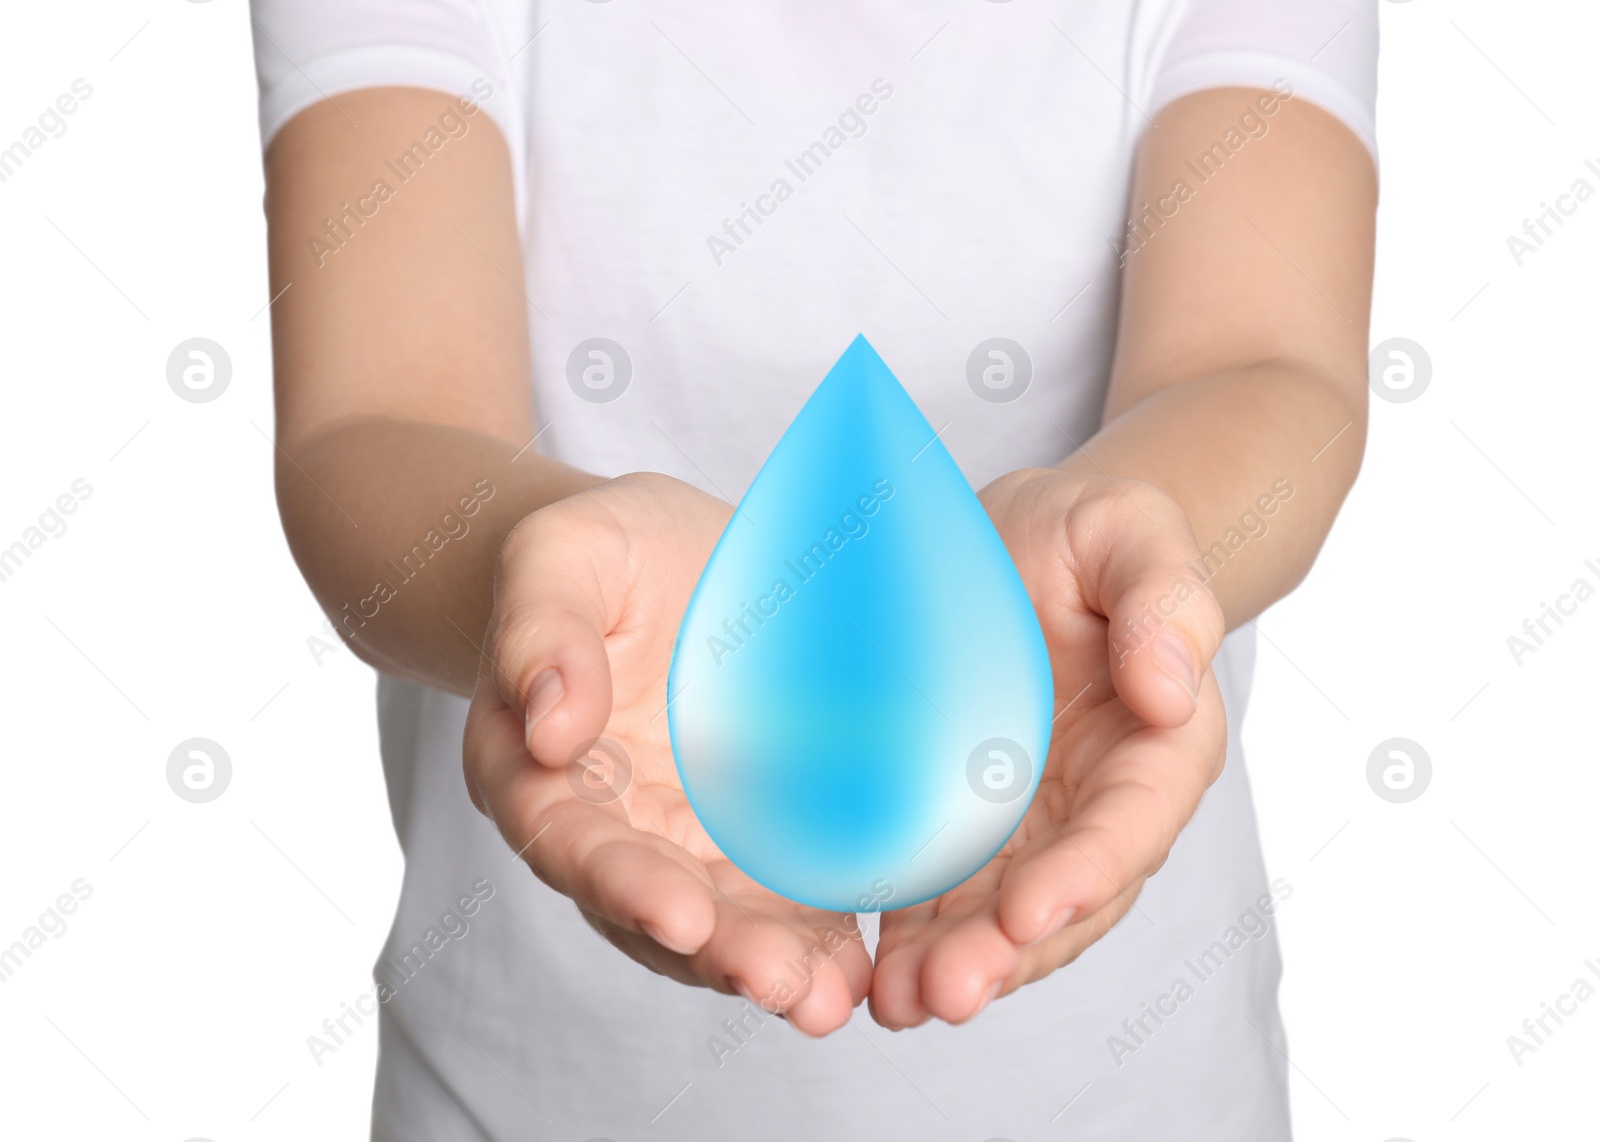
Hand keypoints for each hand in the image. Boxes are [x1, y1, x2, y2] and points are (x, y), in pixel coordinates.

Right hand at [463, 473, 871, 1033]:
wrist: (664, 558)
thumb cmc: (597, 556)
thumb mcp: (560, 558)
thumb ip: (542, 631)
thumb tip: (551, 727)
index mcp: (541, 773)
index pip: (573, 844)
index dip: (623, 886)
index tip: (679, 917)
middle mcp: (613, 828)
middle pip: (655, 910)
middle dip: (720, 953)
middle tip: (786, 989)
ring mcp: (689, 839)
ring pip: (726, 922)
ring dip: (778, 967)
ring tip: (834, 999)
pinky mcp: (758, 833)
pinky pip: (788, 892)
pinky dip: (823, 933)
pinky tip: (868, 962)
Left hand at [869, 469, 1226, 1028]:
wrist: (1026, 546)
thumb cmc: (1088, 535)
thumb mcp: (1130, 531)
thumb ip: (1165, 600)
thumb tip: (1174, 691)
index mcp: (1157, 743)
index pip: (1132, 822)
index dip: (1087, 873)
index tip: (1032, 914)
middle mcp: (1098, 803)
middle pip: (1066, 896)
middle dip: (1010, 952)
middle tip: (948, 992)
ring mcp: (1033, 826)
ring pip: (1003, 916)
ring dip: (958, 965)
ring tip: (899, 1004)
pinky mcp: (969, 827)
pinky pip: (947, 893)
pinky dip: (914, 938)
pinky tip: (871, 976)